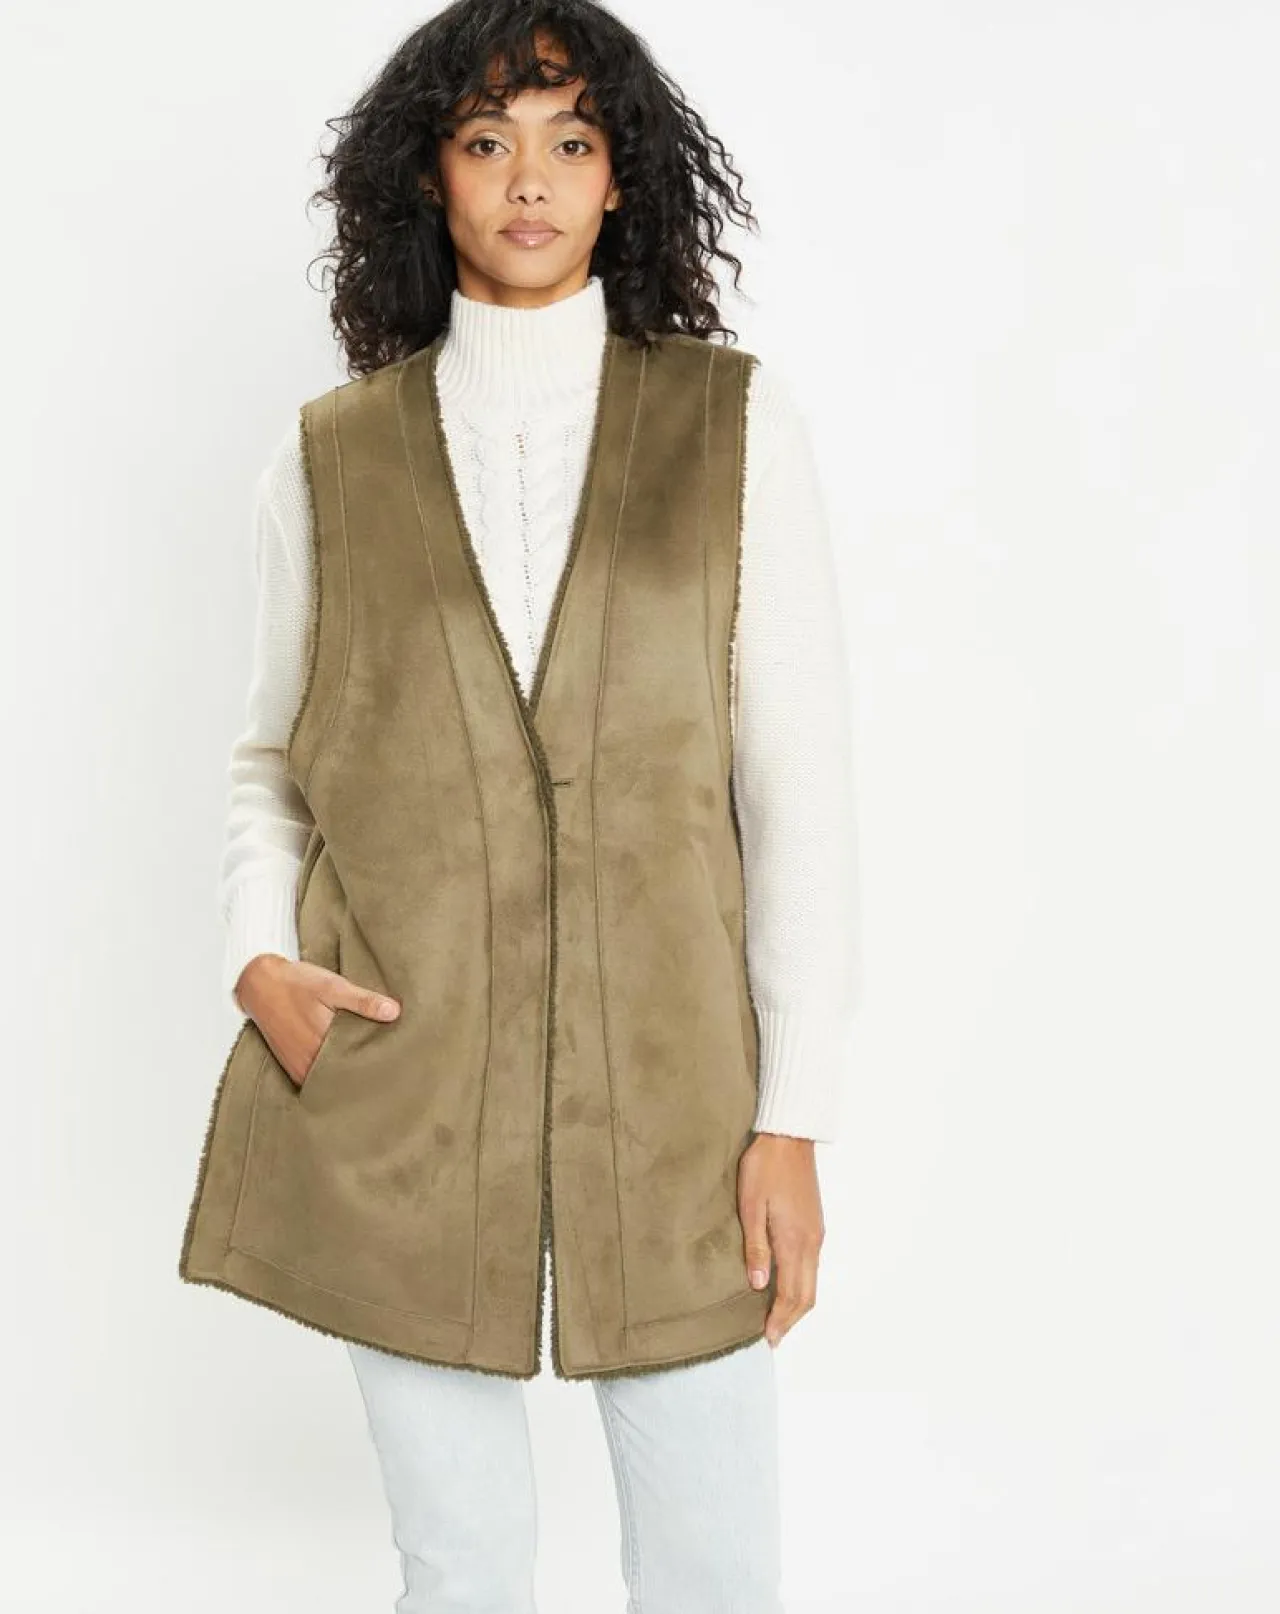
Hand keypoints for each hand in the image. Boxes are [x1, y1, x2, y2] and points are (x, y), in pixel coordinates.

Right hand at [234, 953, 400, 1088]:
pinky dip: (331, 1078)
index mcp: (324, 1042)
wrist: (259, 984)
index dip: (379, 1065)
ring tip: (372, 1072)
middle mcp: (310, 1061)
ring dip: (348, 1077)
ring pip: (331, 1082)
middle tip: (390, 1070)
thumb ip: (363, 1001)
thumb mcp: (333, 986)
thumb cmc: (297, 983)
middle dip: (366, 1074)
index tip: (397, 1064)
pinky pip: (316, 1081)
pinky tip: (345, 1069)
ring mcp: (300, 1067)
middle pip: (346, 1077)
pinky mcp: (293, 1068)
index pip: (359, 1064)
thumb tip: (394, 1012)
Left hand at [738, 1132, 824, 1347]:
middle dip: (791, 1319)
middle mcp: (811, 1242)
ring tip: (778, 1318)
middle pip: (807, 1294)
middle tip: (773, 1337)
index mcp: (795, 1241)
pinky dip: (801, 1284)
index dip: (781, 1320)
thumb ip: (756, 1247)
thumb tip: (758, 1285)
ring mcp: (816, 1233)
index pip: (793, 1294)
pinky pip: (812, 1265)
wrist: (789, 1137)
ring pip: (812, 1281)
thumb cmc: (765, 1168)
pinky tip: (785, 1285)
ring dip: (797, 1304)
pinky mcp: (815, 1224)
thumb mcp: (751, 1206)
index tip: (768, 1338)